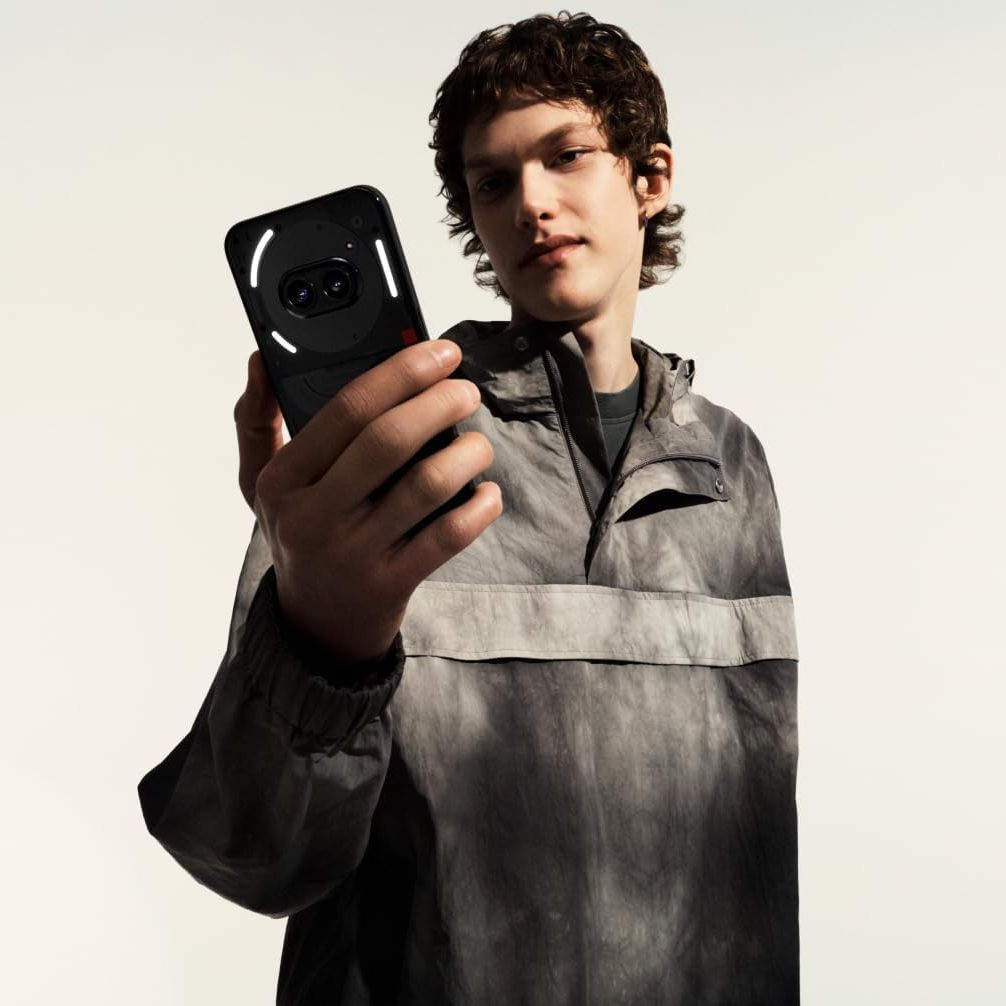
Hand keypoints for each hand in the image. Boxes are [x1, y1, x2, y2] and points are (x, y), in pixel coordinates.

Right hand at [232, 341, 501, 661]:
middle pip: (388, 440)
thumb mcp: (261, 483)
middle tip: (467, 391)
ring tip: (478, 443)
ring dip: (466, 454)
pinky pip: (447, 537)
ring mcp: (353, 553)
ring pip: (426, 486)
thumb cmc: (299, 535)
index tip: (440, 352)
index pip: (346, 409)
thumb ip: (257, 420)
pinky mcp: (390, 584)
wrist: (313, 627)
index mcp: (282, 480)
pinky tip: (487, 491)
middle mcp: (313, 515)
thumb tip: (260, 358)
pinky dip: (478, 508)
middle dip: (440, 404)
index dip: (401, 372)